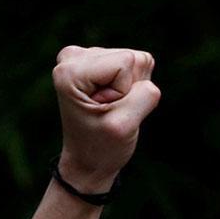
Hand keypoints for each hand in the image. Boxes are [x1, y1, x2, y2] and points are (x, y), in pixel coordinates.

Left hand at [53, 45, 160, 191]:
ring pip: (136, 61)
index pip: (125, 63)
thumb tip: (148, 64)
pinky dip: (131, 87)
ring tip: (109, 108)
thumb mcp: (124, 126)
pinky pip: (136, 64)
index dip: (124, 92)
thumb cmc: (101, 147)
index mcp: (71, 71)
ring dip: (130, 89)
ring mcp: (84, 57)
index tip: (105, 111)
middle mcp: (73, 57)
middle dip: (128, 89)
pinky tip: (113, 102)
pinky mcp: (98, 60)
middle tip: (108, 111)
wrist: (87, 162)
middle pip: (131, 58)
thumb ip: (145, 94)